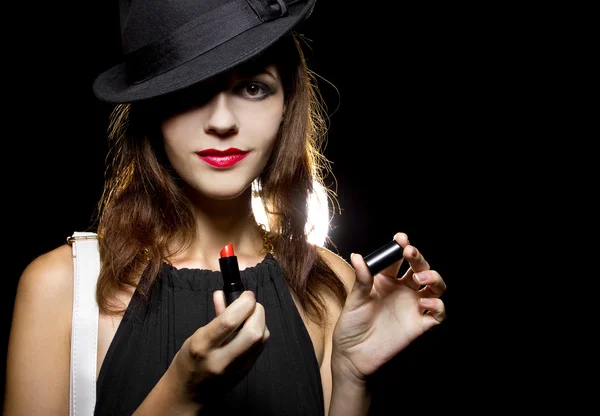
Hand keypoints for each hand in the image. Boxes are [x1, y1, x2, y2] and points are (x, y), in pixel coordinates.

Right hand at [167, 290, 269, 403]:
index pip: (229, 322)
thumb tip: (223, 294)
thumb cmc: (189, 361)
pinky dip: (259, 332)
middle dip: (258, 312)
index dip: (243, 303)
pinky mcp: (246, 372)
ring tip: (249, 316)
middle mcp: (221, 359)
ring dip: (260, 322)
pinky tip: (250, 328)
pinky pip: (260, 347)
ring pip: (261, 339)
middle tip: (251, 304)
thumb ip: (214, 317)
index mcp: (203, 347)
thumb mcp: (196, 335)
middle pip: (253, 332)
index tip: (246, 295)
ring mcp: (236, 368)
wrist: (188, 393)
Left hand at [332, 232, 445, 380]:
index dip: (402, 246)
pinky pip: (438, 313)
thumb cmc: (351, 325)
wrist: (353, 355)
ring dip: (433, 278)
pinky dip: (437, 306)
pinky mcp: (419, 325)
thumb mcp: (354, 300)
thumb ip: (361, 278)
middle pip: (420, 268)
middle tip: (410, 253)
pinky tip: (423, 303)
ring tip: (420, 279)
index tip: (401, 238)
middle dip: (419, 258)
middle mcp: (402, 290)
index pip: (398, 258)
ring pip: (435, 286)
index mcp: (385, 279)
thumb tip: (357, 256)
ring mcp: (412, 306)